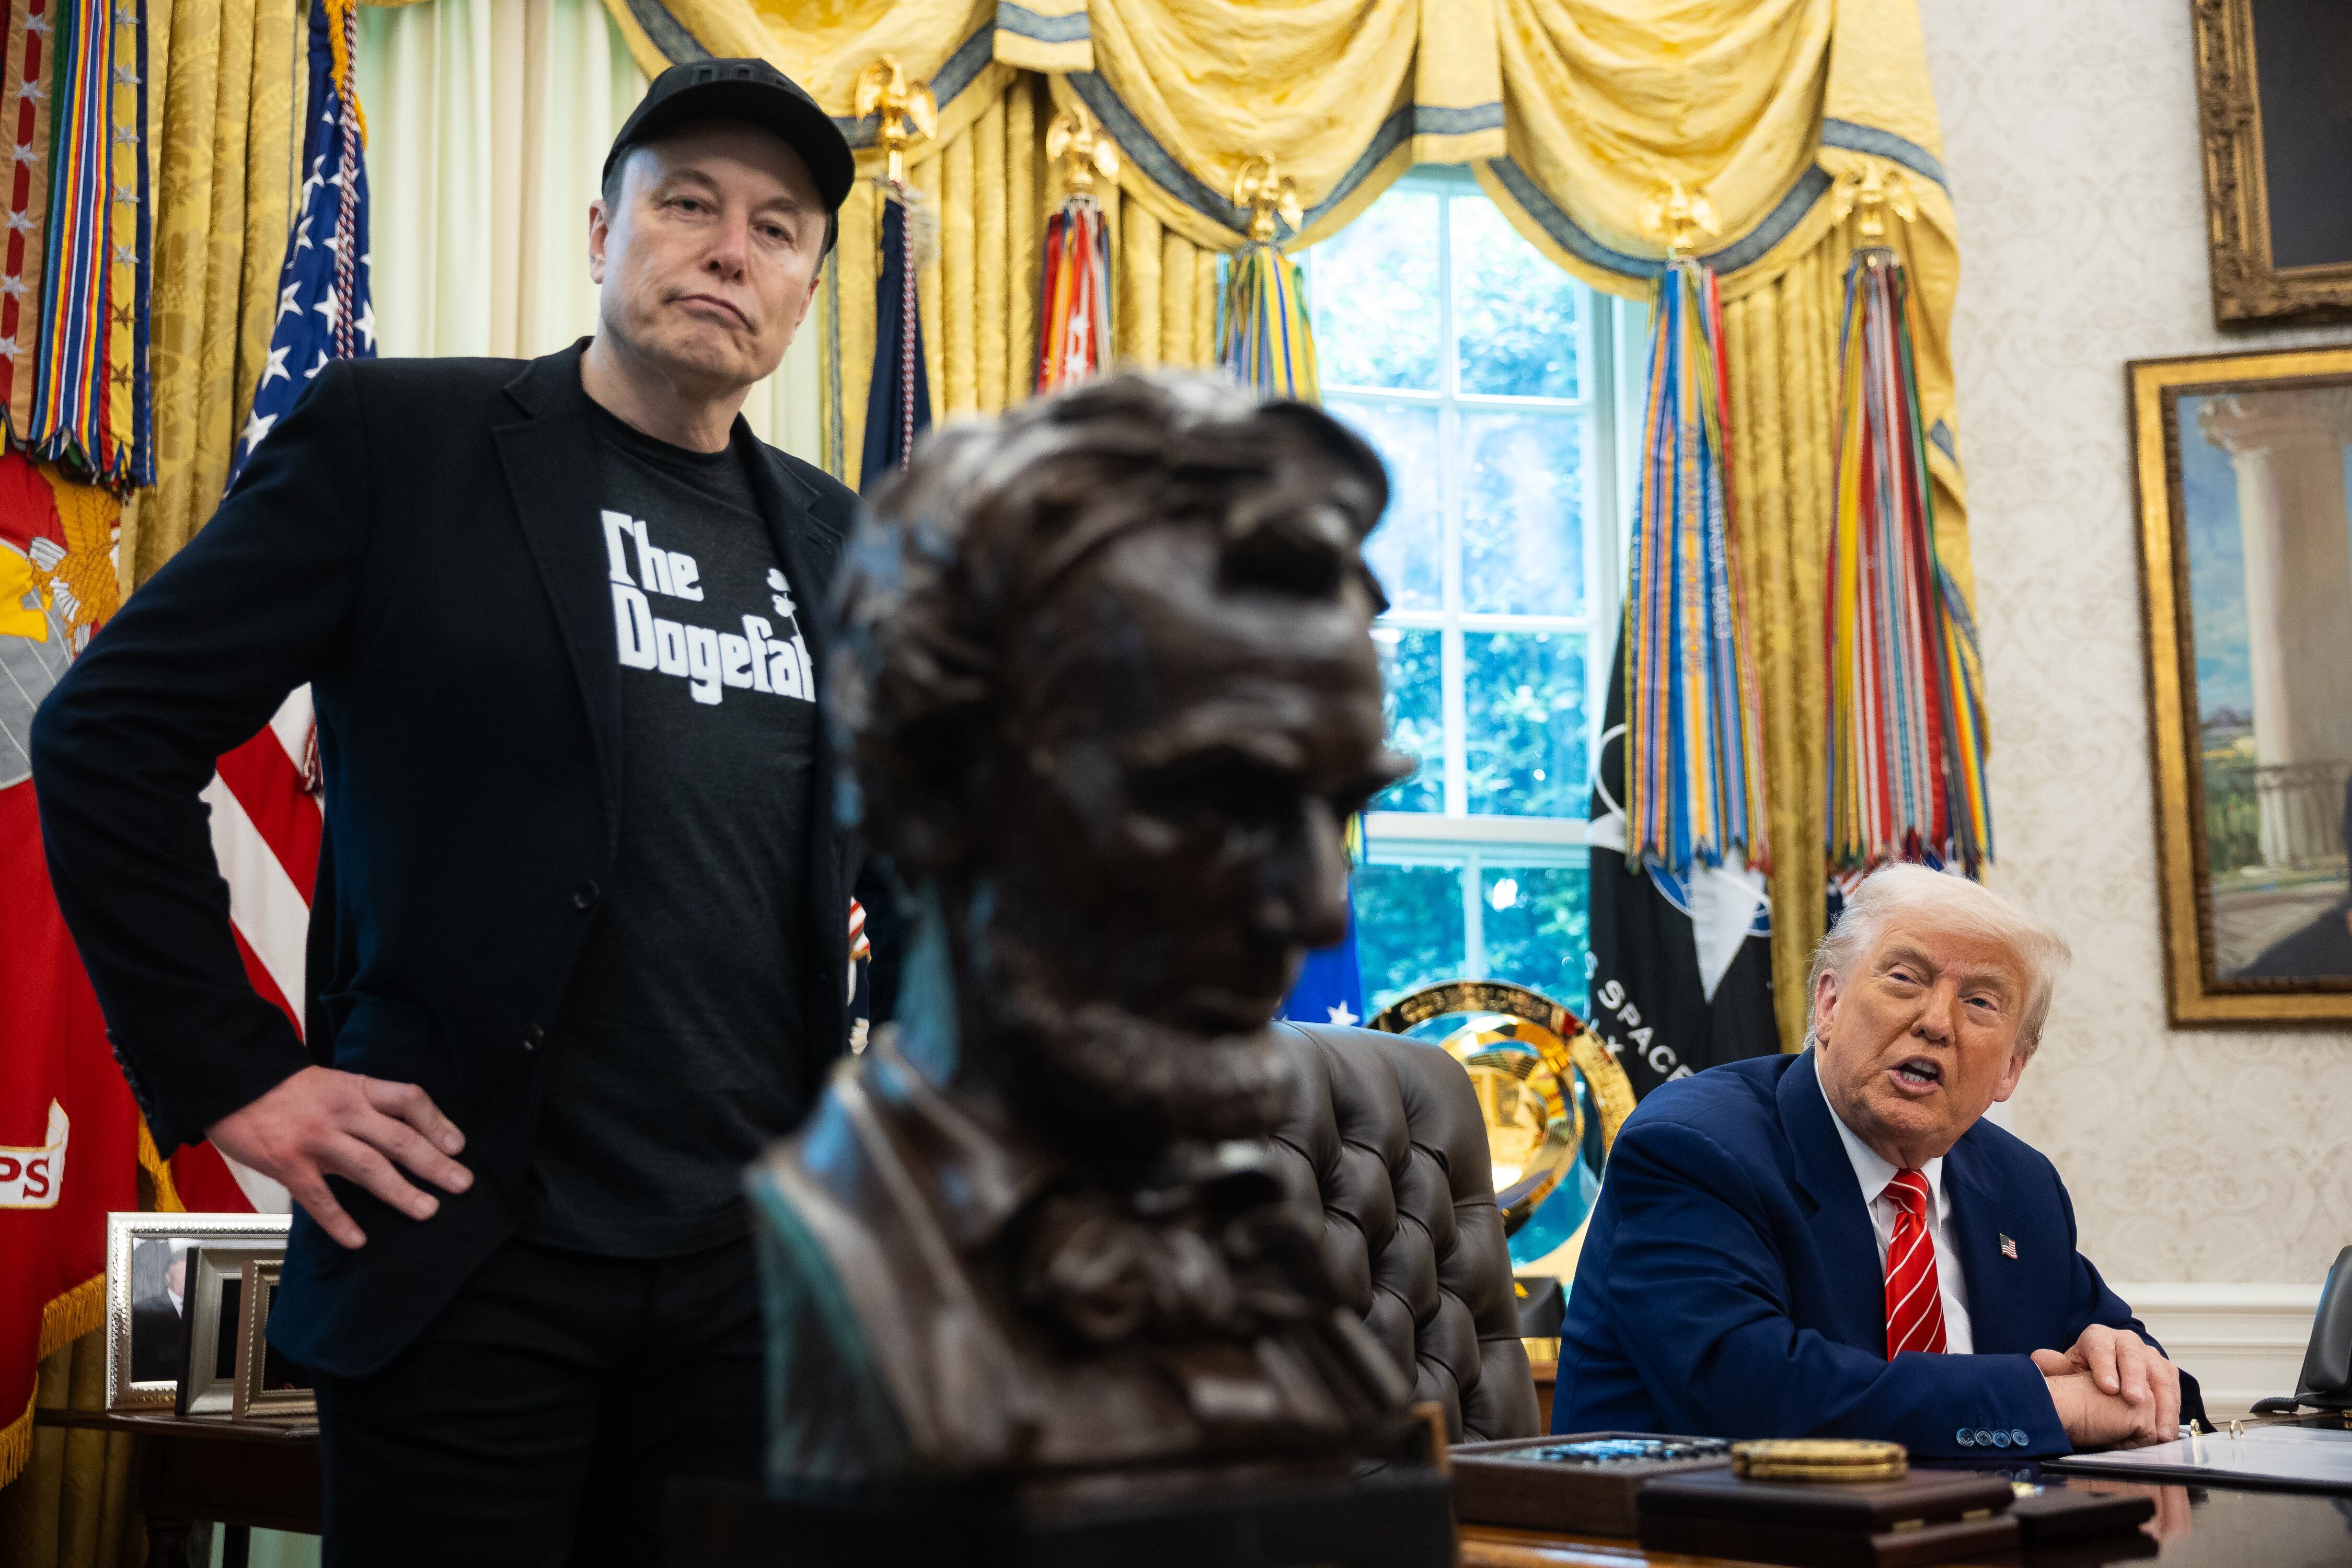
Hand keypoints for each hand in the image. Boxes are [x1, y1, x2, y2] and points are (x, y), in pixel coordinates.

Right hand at [205, 1067, 471, 1248]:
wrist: (233, 1082)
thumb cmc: (287, 1089)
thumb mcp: (335, 1085)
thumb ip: (366, 1107)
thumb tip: (405, 1134)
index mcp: (358, 1089)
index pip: (410, 1100)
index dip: (438, 1123)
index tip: (458, 1146)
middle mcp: (343, 1113)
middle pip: (399, 1138)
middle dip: (434, 1164)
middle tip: (462, 1184)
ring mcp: (316, 1139)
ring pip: (369, 1167)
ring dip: (401, 1192)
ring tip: (428, 1211)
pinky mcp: (288, 1164)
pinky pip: (319, 1198)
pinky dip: (339, 1221)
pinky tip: (358, 1240)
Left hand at [2032, 1325, 2181, 1447]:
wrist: (2103, 1377)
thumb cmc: (2083, 1375)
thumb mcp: (2067, 1370)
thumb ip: (2055, 1368)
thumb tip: (2040, 1360)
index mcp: (2098, 1337)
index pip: (2100, 1347)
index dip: (2104, 1366)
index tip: (2108, 1388)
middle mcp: (2125, 1342)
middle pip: (2133, 1356)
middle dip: (2135, 1378)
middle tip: (2134, 1401)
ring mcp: (2148, 1355)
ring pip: (2158, 1373)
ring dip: (2161, 1401)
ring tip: (2158, 1429)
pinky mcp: (2165, 1371)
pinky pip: (2173, 1388)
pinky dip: (2172, 1409)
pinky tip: (2168, 1430)